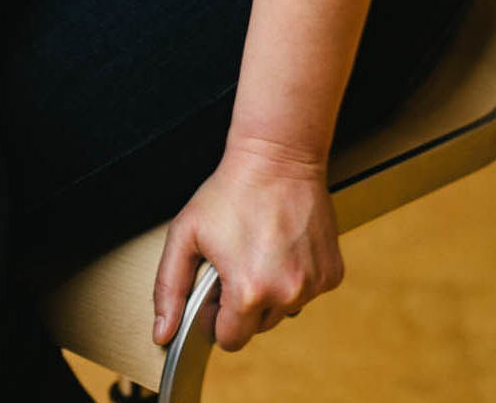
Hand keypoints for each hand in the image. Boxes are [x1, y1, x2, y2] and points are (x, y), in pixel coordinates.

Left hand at [152, 138, 343, 354]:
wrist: (278, 155)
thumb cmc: (231, 190)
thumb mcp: (185, 233)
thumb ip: (169, 288)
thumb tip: (162, 335)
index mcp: (249, 292)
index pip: (230, 340)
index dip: (217, 315)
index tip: (217, 286)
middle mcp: (287, 294)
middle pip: (258, 327)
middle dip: (245, 302)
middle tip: (239, 259)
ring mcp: (314, 284)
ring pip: (285, 309)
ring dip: (273, 290)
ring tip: (262, 248)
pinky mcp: (333, 273)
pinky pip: (309, 291)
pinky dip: (297, 276)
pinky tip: (285, 245)